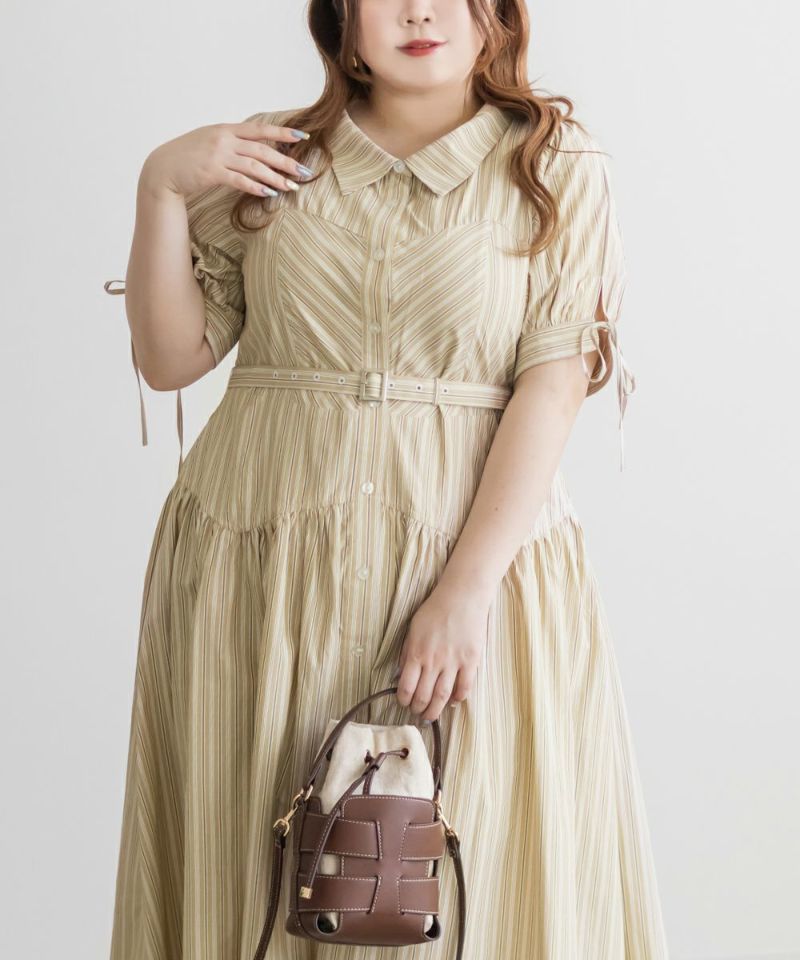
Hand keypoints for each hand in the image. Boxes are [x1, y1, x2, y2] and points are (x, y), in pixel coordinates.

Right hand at [139, 116, 311, 199]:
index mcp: (226, 129)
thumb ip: (232, 142)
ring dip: (275, 177)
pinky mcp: (211, 172)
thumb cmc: (188, 157)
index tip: (303, 136)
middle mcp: (224, 139)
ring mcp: (217, 155)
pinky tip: (269, 193)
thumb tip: (254, 148)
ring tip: (291, 187)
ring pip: (254, 165)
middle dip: (286, 161)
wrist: (162, 168)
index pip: (260, 129)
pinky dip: (256, 186)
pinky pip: (239, 180)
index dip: (283, 131)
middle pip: (262, 149)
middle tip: (305, 172)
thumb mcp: (210, 141)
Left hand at [394, 582, 492, 722]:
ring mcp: (453, 662)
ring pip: (443, 697)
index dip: (404, 700)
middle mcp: (434, 661)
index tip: (404, 703)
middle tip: (418, 713)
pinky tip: (452, 701)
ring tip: (432, 715)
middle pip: (424, 696)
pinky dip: (458, 699)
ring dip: (435, 710)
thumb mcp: (413, 630)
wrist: (462, 596)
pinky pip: (464, 688)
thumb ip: (406, 653)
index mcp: (416, 653)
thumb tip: (400, 674)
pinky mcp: (471, 661)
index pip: (406, 687)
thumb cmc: (435, 610)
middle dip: (418, 709)